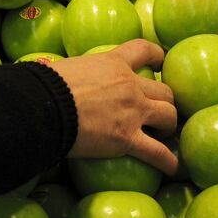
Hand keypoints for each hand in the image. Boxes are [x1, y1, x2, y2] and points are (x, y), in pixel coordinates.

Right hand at [47, 39, 178, 175]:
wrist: (44, 105)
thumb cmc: (46, 85)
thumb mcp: (66, 68)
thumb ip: (77, 73)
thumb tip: (60, 76)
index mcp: (113, 63)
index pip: (143, 50)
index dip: (156, 56)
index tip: (159, 64)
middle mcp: (129, 85)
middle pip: (164, 90)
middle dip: (166, 101)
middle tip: (158, 110)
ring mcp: (132, 112)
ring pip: (169, 116)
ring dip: (169, 125)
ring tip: (164, 135)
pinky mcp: (127, 139)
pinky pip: (157, 153)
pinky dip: (168, 161)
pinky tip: (173, 167)